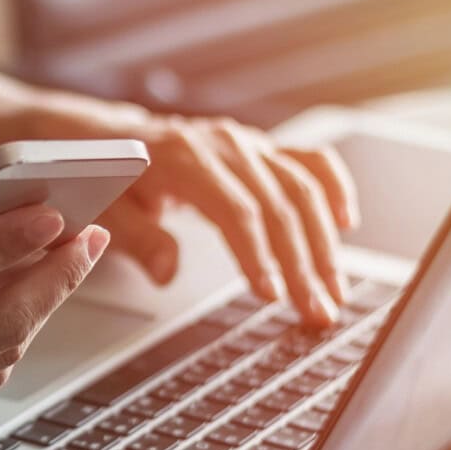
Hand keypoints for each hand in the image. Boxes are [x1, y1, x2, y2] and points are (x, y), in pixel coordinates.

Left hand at [52, 111, 357, 326]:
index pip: (236, 211)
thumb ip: (137, 238)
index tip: (272, 295)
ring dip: (325, 243)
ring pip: (303, 188)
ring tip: (335, 291)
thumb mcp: (105, 208)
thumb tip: (167, 272)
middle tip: (317, 313)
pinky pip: (310, 162)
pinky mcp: (261, 149)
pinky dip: (335, 189)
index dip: (258, 255)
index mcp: (184, 157)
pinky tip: (346, 224)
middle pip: (279, 205)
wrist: (103, 136)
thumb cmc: (104, 177)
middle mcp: (224, 145)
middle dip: (303, 264)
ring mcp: (247, 144)